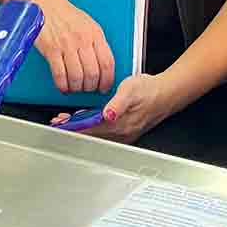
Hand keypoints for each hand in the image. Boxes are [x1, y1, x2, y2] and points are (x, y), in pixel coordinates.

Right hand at [34, 0, 115, 94]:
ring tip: (75, 88)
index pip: (107, 63)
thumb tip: (102, 66)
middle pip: (93, 73)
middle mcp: (83, 39)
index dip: (107, 80)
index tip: (104, 87)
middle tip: (87, 89)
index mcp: (95, 33)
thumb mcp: (88, 24)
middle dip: (91, 87)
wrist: (44, 3)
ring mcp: (66, 45)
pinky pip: (60, 75)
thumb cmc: (65, 14)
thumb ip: (96, 43)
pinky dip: (62, 85)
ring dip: (77, 88)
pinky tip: (63, 86)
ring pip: (77, 77)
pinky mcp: (51, 49)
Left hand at [53, 72, 180, 142]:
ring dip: (81, 129)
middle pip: (91, 136)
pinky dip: (91, 129)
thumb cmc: (149, 90)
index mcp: (120, 124)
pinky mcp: (125, 133)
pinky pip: (104, 134)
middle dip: (73, 129)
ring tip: (67, 121)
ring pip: (96, 136)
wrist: (167, 94)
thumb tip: (108, 114)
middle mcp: (121, 134)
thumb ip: (118, 103)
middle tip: (59, 122)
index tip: (61, 125)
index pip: (90, 130)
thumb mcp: (131, 89)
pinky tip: (86, 121)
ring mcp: (123, 135)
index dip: (73, 128)